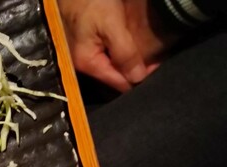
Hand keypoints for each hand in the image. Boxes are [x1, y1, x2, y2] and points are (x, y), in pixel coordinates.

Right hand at [57, 0, 176, 91]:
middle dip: (134, 70)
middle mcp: (83, 65)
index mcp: (87, 63)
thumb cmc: (90, 2)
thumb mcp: (111, 25)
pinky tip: (130, 44)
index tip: (158, 63)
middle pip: (114, 76)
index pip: (118, 83)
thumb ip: (124, 53)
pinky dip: (119, 52)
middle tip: (156, 57)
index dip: (140, 76)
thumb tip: (137, 78)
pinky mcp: (86, 46)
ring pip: (111, 66)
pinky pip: (107, 56)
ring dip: (128, 61)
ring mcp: (83, 56)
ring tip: (146, 52)